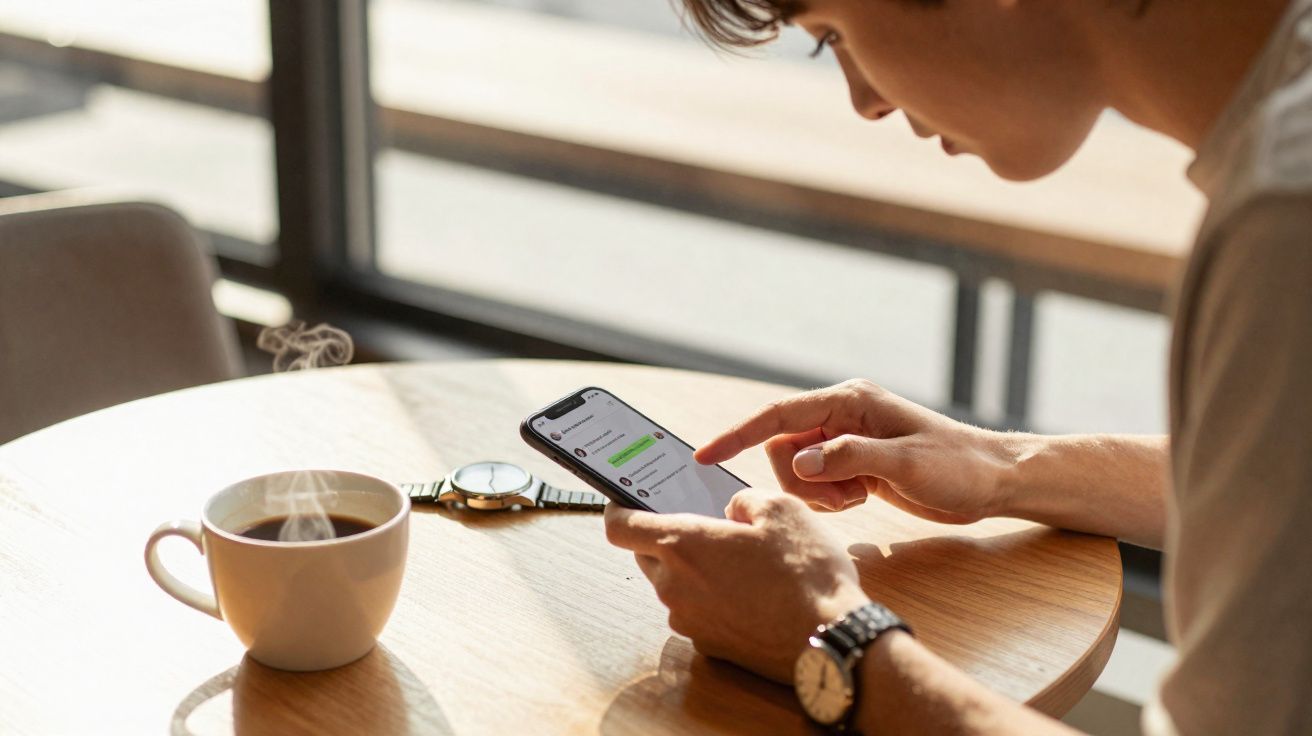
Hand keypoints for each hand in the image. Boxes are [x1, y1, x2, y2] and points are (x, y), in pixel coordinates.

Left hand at [604, 488, 870, 683]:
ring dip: (691, 569)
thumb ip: (743, 500)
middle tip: (702, 525)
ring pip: (672, 584)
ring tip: (737, 559)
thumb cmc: (805, 574)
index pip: (619, 527)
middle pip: (646, 555)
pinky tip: (747, 590)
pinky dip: (710, 597)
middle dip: (664, 537)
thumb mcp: (781, 509)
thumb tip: (732, 511)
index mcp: (682, 545)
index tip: (625, 501)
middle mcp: (674, 586)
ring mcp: (689, 620)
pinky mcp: (709, 644)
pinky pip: (695, 611)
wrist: (829, 641)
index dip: (618, 509)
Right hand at [694, 379, 1011, 522]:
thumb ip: (849, 459)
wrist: (991, 480)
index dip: (739, 435)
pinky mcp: (852, 463)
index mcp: (849, 402)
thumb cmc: (957, 466)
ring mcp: (845, 440)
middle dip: (800, 480)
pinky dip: (828, 499)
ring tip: (857, 497)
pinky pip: (815, 483)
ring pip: (796, 469)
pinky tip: (862, 498)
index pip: (779, 416)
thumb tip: (800, 463)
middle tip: (841, 496)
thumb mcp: (905, 463)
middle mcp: (841, 416)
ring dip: (816, 494)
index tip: (705, 454)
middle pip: (782, 448)